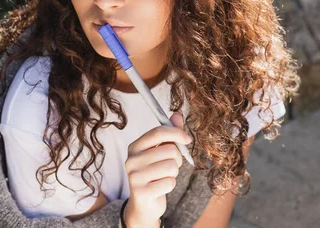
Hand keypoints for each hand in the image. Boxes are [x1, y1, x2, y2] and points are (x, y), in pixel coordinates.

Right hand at [123, 112, 190, 226]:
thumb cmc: (154, 174)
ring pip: (171, 166)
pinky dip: (170, 185)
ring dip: (174, 173)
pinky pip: (169, 182)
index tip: (187, 139)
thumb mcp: (160, 153)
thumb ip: (169, 134)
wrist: (144, 205)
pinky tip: (161, 188)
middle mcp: (131, 160)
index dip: (176, 133)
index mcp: (135, 146)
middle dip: (177, 158)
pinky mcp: (141, 192)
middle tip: (171, 165)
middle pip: (169, 150)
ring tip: (164, 176)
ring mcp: (134, 176)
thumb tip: (177, 115)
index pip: (158, 132)